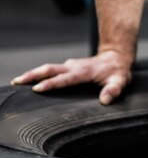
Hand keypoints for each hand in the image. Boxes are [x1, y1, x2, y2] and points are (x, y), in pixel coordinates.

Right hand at [10, 50, 132, 104]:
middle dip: (33, 75)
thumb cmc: (118, 71)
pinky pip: (52, 70)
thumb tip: (105, 100)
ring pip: (48, 68)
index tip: (37, 89)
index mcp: (84, 72)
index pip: (64, 78)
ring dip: (33, 74)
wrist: (117, 57)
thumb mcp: (121, 81)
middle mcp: (74, 67)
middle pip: (50, 69)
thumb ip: (113, 90)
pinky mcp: (69, 67)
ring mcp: (71, 65)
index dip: (51, 83)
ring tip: (18, 81)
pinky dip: (39, 74)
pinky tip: (31, 81)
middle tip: (18, 82)